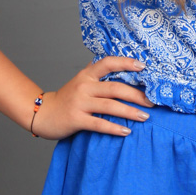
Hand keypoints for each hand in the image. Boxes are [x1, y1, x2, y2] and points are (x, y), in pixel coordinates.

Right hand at [31, 56, 154, 139]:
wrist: (42, 113)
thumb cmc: (67, 98)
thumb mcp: (81, 81)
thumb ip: (97, 73)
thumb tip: (121, 63)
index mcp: (87, 75)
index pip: (108, 63)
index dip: (125, 63)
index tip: (143, 67)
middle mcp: (84, 86)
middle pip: (115, 88)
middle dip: (136, 95)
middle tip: (152, 101)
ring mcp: (79, 103)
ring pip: (110, 106)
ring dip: (130, 112)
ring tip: (145, 117)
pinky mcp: (76, 119)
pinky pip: (99, 124)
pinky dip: (114, 128)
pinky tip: (127, 131)